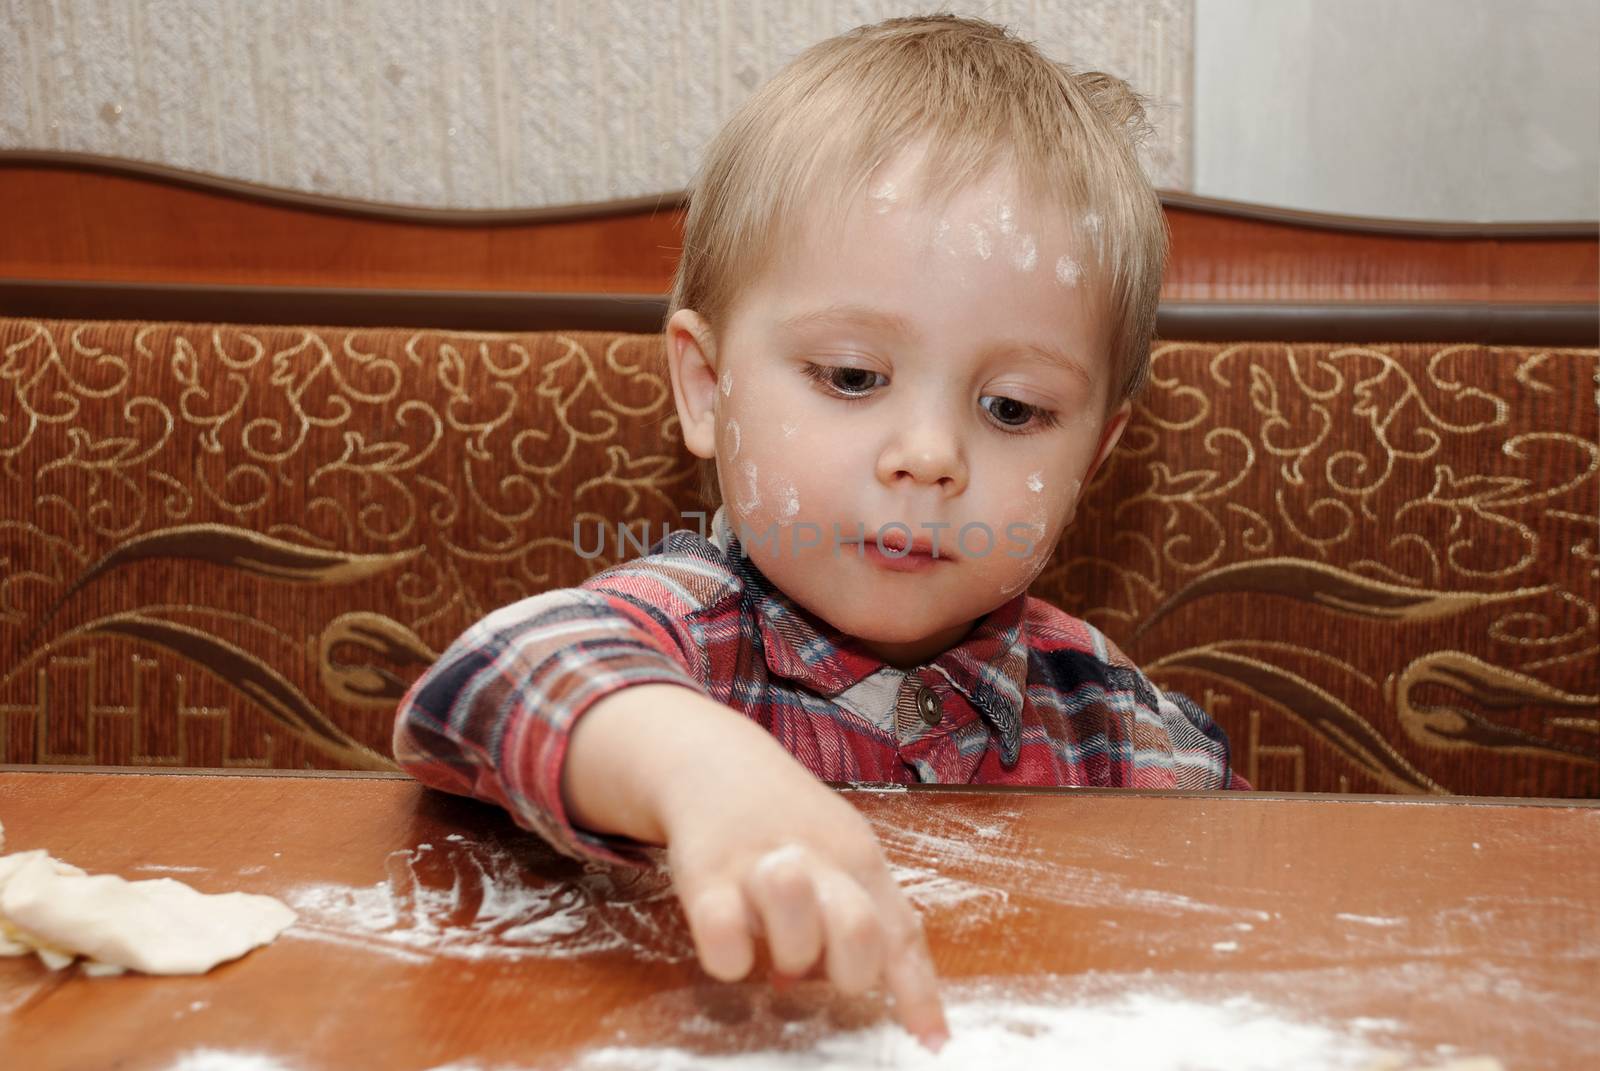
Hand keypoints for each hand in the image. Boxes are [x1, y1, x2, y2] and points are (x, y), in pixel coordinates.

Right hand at [656, 740, 948, 1050]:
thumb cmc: (779, 817)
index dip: (918, 993)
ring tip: (768, 938)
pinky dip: (729, 957)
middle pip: (860, 932)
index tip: (933, 1043)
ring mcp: (762, 865)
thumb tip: (821, 983)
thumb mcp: (832, 849)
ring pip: (797, 933)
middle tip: (816, 965)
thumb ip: (842, 913)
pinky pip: (725, 940)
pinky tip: (726, 937)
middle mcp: (819, 859)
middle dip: (845, 970)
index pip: (900, 930)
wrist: (711, 757)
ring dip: (787, 953)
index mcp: (858, 857)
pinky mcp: (706, 873)